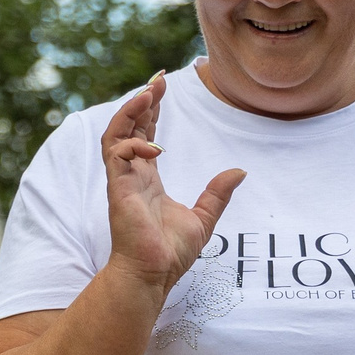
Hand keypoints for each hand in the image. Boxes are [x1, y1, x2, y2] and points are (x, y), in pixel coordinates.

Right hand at [101, 72, 243, 293]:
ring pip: (115, 134)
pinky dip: (133, 143)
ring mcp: (122, 181)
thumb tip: (239, 171)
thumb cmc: (170, 253)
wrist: (153, 275)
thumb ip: (217, 194)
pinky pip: (116, 154)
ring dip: (129, 111)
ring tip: (147, 93)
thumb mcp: (203, 218)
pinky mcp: (117, 189)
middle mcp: (132, 175)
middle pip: (129, 127)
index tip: (162, 87)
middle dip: (141, 101)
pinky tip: (153, 146)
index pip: (145, 136)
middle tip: (157, 79)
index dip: (152, 111)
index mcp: (147, 180)